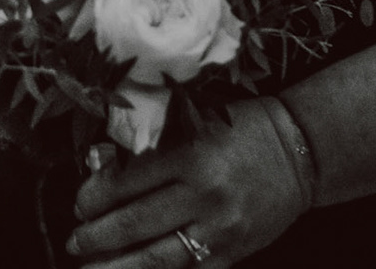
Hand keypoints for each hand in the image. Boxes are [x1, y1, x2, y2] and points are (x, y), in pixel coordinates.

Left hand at [67, 99, 309, 267]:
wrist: (300, 151)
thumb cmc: (243, 128)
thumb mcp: (198, 120)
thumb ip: (156, 142)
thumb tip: (103, 168)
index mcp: (191, 153)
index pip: (127, 180)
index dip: (95, 196)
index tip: (79, 203)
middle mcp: (204, 193)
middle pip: (134, 222)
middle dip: (96, 236)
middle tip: (74, 241)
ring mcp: (219, 228)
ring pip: (156, 257)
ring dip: (116, 267)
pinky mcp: (233, 252)